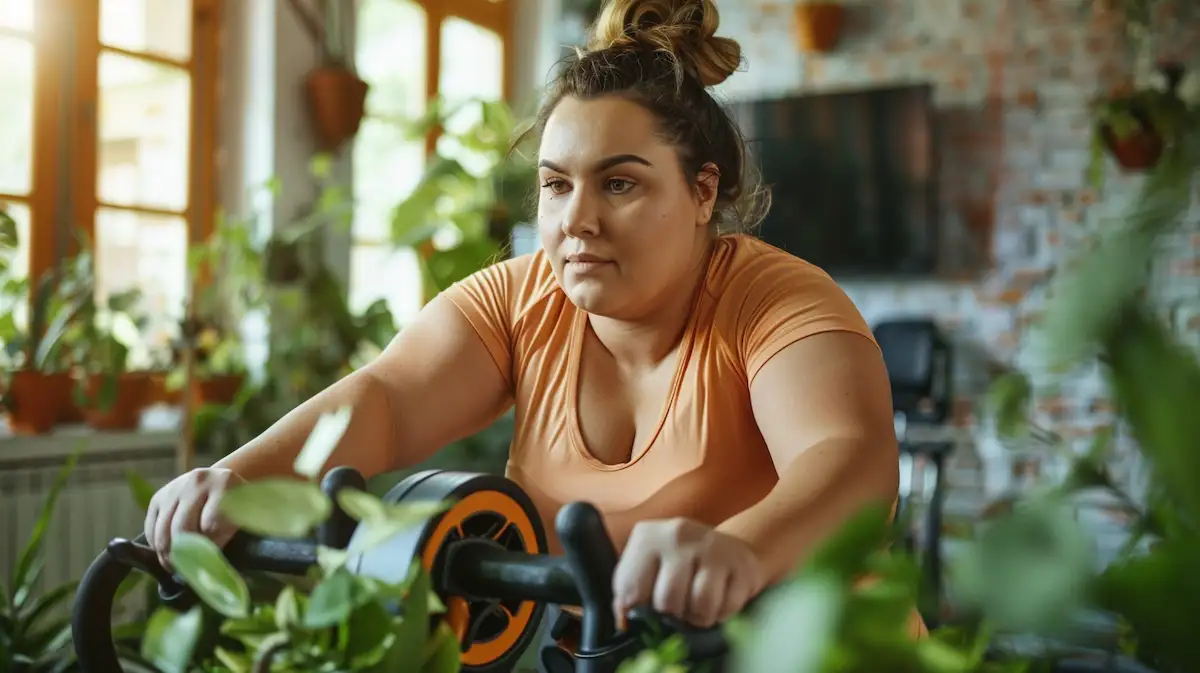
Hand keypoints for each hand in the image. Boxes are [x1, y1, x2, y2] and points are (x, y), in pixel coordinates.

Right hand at [144, 468, 244, 569]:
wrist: (221, 482)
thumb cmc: (237, 506)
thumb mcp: (245, 514)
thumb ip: (232, 532)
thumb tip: (209, 566)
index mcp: (226, 483)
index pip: (211, 523)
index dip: (211, 546)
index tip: (213, 560)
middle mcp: (198, 481)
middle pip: (183, 528)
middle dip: (185, 554)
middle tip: (188, 571)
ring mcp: (175, 487)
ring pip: (164, 530)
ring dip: (167, 554)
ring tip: (175, 567)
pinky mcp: (158, 496)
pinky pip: (151, 528)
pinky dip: (156, 545)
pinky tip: (167, 552)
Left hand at [612, 518, 764, 628]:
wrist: (724, 547)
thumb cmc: (676, 565)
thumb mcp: (646, 570)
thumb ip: (629, 594)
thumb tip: (625, 623)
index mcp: (647, 536)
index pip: (632, 590)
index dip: (640, 610)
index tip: (649, 608)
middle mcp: (678, 534)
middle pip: (668, 600)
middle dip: (673, 615)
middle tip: (679, 608)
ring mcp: (713, 545)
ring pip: (701, 605)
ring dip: (699, 617)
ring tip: (698, 606)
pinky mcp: (741, 562)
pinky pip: (728, 607)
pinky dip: (722, 614)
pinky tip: (718, 599)